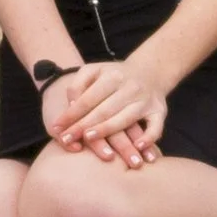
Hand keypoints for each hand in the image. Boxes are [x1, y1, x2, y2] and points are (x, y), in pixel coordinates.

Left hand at [44, 63, 167, 167]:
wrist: (151, 71)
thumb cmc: (115, 76)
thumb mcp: (94, 70)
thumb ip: (78, 84)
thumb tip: (71, 106)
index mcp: (112, 76)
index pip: (88, 98)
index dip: (72, 114)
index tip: (57, 128)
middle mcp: (130, 88)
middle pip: (104, 110)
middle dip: (83, 126)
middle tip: (66, 139)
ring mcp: (145, 100)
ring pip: (126, 118)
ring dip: (108, 130)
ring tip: (90, 139)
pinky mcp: (159, 111)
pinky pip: (157, 127)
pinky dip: (150, 137)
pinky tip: (139, 146)